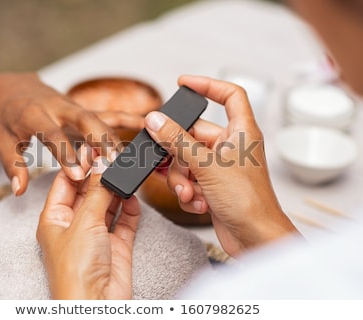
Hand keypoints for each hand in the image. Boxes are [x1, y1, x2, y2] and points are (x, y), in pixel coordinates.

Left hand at [0, 73, 142, 195]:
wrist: (14, 88)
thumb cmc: (6, 117)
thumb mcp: (1, 141)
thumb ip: (12, 165)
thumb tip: (19, 190)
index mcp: (33, 115)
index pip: (52, 135)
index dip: (65, 154)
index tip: (78, 175)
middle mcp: (57, 107)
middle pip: (84, 120)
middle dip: (101, 140)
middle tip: (114, 163)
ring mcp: (73, 107)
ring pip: (99, 118)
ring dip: (115, 138)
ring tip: (130, 159)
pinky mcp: (83, 109)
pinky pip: (107, 113)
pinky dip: (126, 119)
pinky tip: (144, 125)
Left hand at [36, 157, 140, 298]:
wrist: (97, 305)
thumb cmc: (76, 270)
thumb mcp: (84, 223)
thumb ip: (97, 192)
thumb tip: (103, 164)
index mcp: (55, 219)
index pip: (65, 183)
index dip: (78, 164)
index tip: (93, 147)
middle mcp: (75, 225)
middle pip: (88, 191)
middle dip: (101, 175)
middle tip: (115, 155)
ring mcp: (97, 235)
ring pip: (108, 204)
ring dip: (117, 189)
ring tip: (126, 171)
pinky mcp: (116, 245)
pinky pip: (124, 220)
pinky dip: (130, 208)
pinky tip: (133, 197)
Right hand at [144, 75, 298, 256]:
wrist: (255, 239)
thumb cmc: (248, 201)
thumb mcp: (206, 165)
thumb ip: (177, 141)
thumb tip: (155, 120)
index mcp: (241, 132)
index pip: (229, 95)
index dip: (207, 85)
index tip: (184, 83)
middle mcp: (230, 146)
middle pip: (193, 134)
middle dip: (179, 154)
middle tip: (167, 160)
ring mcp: (220, 167)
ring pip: (186, 160)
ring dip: (182, 178)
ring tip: (190, 192)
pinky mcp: (212, 186)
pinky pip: (190, 179)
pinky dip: (189, 191)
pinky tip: (199, 203)